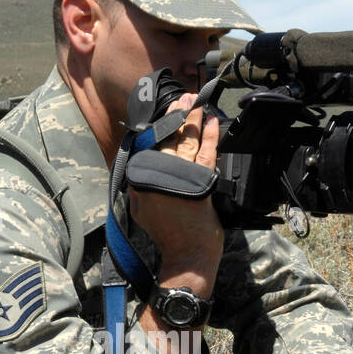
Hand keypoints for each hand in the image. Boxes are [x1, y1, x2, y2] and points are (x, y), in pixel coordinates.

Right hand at [128, 93, 223, 287]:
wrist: (185, 257)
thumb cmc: (167, 236)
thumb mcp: (142, 210)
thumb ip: (141, 187)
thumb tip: (143, 167)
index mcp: (141, 180)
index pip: (151, 145)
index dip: (161, 125)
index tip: (168, 109)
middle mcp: (157, 175)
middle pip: (168, 138)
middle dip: (177, 114)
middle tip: (183, 96)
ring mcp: (178, 177)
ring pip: (186, 141)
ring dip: (192, 118)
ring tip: (196, 101)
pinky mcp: (199, 182)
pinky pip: (206, 153)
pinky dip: (209, 136)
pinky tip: (211, 122)